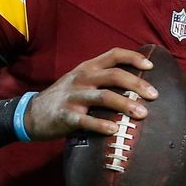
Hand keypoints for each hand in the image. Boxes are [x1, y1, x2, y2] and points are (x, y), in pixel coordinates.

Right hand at [25, 47, 158, 139]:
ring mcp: (73, 96)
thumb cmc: (65, 97)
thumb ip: (102, 77)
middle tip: (154, 95)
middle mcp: (82, 78)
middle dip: (137, 84)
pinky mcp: (66, 116)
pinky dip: (101, 125)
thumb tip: (136, 82)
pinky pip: (86, 120)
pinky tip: (114, 130)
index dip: (134, 57)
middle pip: (114, 75)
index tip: (151, 66)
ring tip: (142, 114)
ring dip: (126, 105)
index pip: (114, 55)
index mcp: (87, 67)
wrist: (31, 114)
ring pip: (104, 97)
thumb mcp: (81, 80)